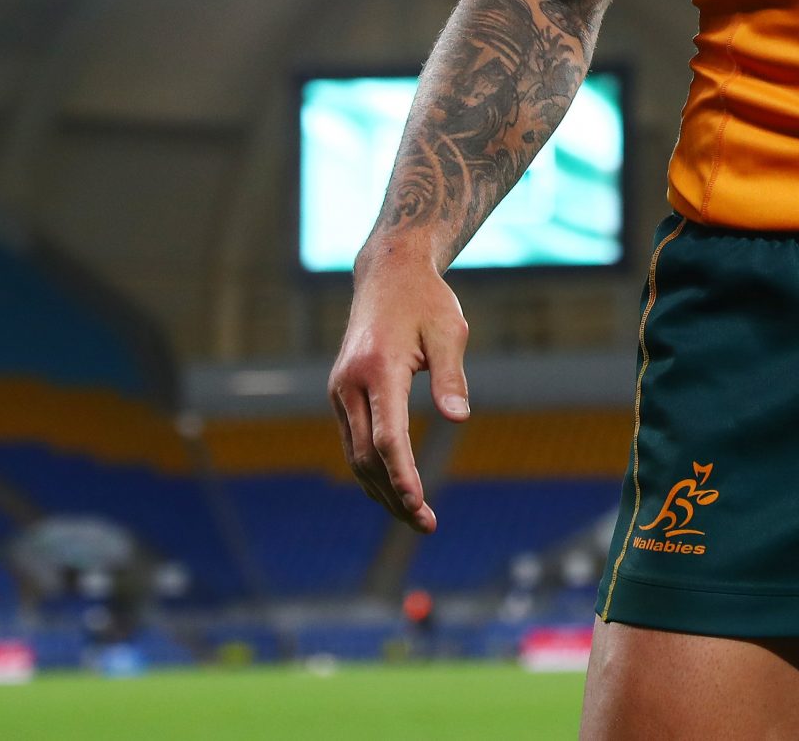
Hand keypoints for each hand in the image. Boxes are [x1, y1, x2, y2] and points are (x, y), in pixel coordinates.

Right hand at [328, 243, 472, 532]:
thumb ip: (450, 376)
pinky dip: (372, 471)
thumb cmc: (426, 301)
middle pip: (367, 456)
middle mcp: (349, 384)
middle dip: (395, 495)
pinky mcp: (342, 394)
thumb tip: (458, 419)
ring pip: (356, 455)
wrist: (387, 274)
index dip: (403, 476)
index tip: (419, 505)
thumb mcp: (449, 331)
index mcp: (378, 369)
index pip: (388, 437)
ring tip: (415, 518)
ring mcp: (340, 390)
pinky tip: (394, 491)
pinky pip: (354, 442)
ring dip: (382, 490)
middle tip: (427, 523)